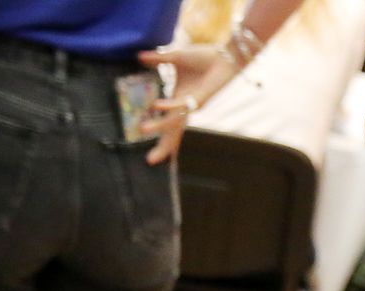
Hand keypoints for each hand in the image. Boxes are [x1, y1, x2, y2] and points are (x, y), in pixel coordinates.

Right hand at [136, 43, 239, 164]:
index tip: (149, 149)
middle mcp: (184, 106)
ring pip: (175, 120)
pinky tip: (156, 105)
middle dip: (163, 147)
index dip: (159, 135)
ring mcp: (192, 104)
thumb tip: (138, 56)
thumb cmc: (205, 58)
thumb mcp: (175, 57)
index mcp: (178, 100)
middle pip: (173, 131)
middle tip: (150, 161)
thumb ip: (158, 59)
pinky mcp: (199, 98)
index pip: (167, 122)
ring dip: (159, 125)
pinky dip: (170, 105)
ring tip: (142, 129)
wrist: (226, 55)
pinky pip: (181, 104)